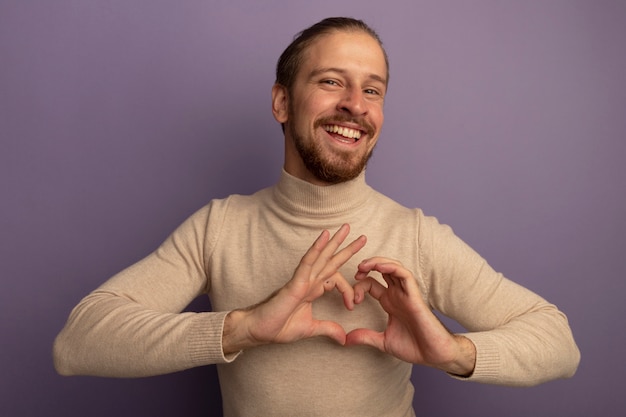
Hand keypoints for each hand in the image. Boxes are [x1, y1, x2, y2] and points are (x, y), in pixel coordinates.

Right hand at [223, 224, 365, 353]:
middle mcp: (309, 281)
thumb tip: (343, 338)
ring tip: (347, 227)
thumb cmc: (278, 326)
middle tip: (363, 236)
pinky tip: (324, 236)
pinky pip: (307, 263)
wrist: (259, 330)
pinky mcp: (295, 283)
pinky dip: (316, 249)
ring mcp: (302, 280)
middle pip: (331, 261)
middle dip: (346, 248)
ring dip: (334, 242)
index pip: (335, 279)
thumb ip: (327, 329)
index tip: (355, 298)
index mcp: (312, 290)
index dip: (348, 287)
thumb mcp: (310, 329)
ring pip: (321, 256)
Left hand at [345, 258, 475, 375]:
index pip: (371, 283)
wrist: (434, 356)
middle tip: (356, 271)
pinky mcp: (415, 296)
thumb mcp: (383, 341)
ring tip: (365, 265)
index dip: (359, 286)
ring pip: (393, 267)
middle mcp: (398, 294)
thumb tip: (346, 339)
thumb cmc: (414, 347)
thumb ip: (366, 337)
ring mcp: (407, 294)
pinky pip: (405, 275)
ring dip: (378, 262)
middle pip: (382, 269)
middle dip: (367, 265)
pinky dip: (392, 268)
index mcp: (390, 302)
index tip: (352, 301)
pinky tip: (380, 268)